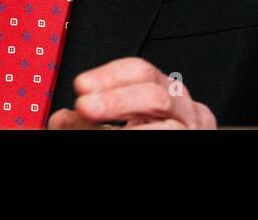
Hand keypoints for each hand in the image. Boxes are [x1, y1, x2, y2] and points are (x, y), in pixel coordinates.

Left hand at [47, 57, 216, 129]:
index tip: (81, 85)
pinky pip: (172, 138)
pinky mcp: (196, 142)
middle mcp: (181, 108)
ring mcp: (192, 129)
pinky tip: (123, 139)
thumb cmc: (141, 137)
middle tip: (85, 106)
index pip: (139, 71)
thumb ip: (84, 122)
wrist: (164, 185)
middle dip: (116, 99)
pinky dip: (143, 137)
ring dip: (128, 123)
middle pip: (154, 93)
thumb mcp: (108, 128)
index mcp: (161, 92)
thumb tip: (61, 118)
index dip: (109, 76)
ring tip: (99, 128)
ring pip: (165, 123)